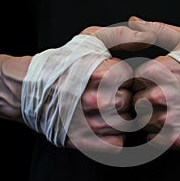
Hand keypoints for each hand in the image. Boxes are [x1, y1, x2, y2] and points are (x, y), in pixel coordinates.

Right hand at [64, 25, 156, 151]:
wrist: (31, 88)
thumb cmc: (64, 62)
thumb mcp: (91, 39)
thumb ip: (123, 36)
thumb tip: (148, 37)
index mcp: (98, 73)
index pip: (131, 79)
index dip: (126, 77)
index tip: (117, 78)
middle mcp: (93, 99)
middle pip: (128, 102)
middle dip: (124, 96)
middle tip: (112, 94)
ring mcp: (87, 123)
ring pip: (124, 124)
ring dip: (120, 117)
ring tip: (107, 109)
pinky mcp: (83, 141)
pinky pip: (116, 144)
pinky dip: (115, 136)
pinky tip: (106, 125)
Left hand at [129, 16, 179, 150]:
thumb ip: (157, 30)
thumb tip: (134, 22)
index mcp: (158, 70)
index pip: (131, 82)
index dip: (139, 84)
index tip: (149, 85)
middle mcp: (161, 95)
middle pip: (135, 104)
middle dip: (143, 102)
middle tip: (158, 100)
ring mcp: (170, 118)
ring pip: (143, 123)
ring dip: (151, 119)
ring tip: (168, 111)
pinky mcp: (179, 138)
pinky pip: (153, 140)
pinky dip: (157, 135)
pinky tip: (169, 126)